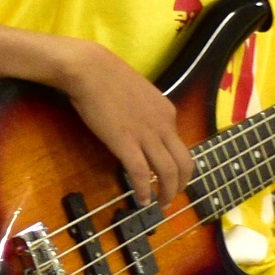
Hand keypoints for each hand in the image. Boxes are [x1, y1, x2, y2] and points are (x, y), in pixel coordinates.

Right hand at [59, 42, 192, 205]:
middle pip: (184, 163)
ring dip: (167, 193)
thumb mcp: (139, 94)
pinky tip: (141, 200)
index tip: (169, 176)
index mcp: (167, 112)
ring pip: (168, 172)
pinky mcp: (126, 144)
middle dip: (181, 185)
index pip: (181, 145)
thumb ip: (146, 112)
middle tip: (171, 197)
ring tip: (161, 205)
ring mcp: (146, 135)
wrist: (90, 69)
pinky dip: (144, 191)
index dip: (177, 165)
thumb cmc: (107, 76)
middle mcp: (163, 125)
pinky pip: (142, 174)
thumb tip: (141, 127)